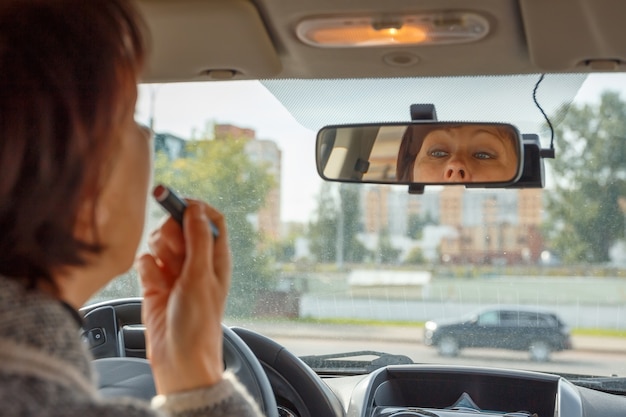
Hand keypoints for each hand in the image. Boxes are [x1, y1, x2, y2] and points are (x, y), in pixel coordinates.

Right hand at [135, 200, 229, 394]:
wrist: (178, 358)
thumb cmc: (199, 322)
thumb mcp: (202, 275)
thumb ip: (198, 239)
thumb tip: (195, 208)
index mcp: (216, 257)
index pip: (210, 218)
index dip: (195, 208)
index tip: (179, 207)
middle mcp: (196, 261)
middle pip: (180, 225)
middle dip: (173, 233)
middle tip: (176, 254)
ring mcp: (175, 271)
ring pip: (160, 241)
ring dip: (159, 252)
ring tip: (167, 275)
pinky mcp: (154, 282)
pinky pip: (145, 261)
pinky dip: (147, 270)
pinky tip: (155, 287)